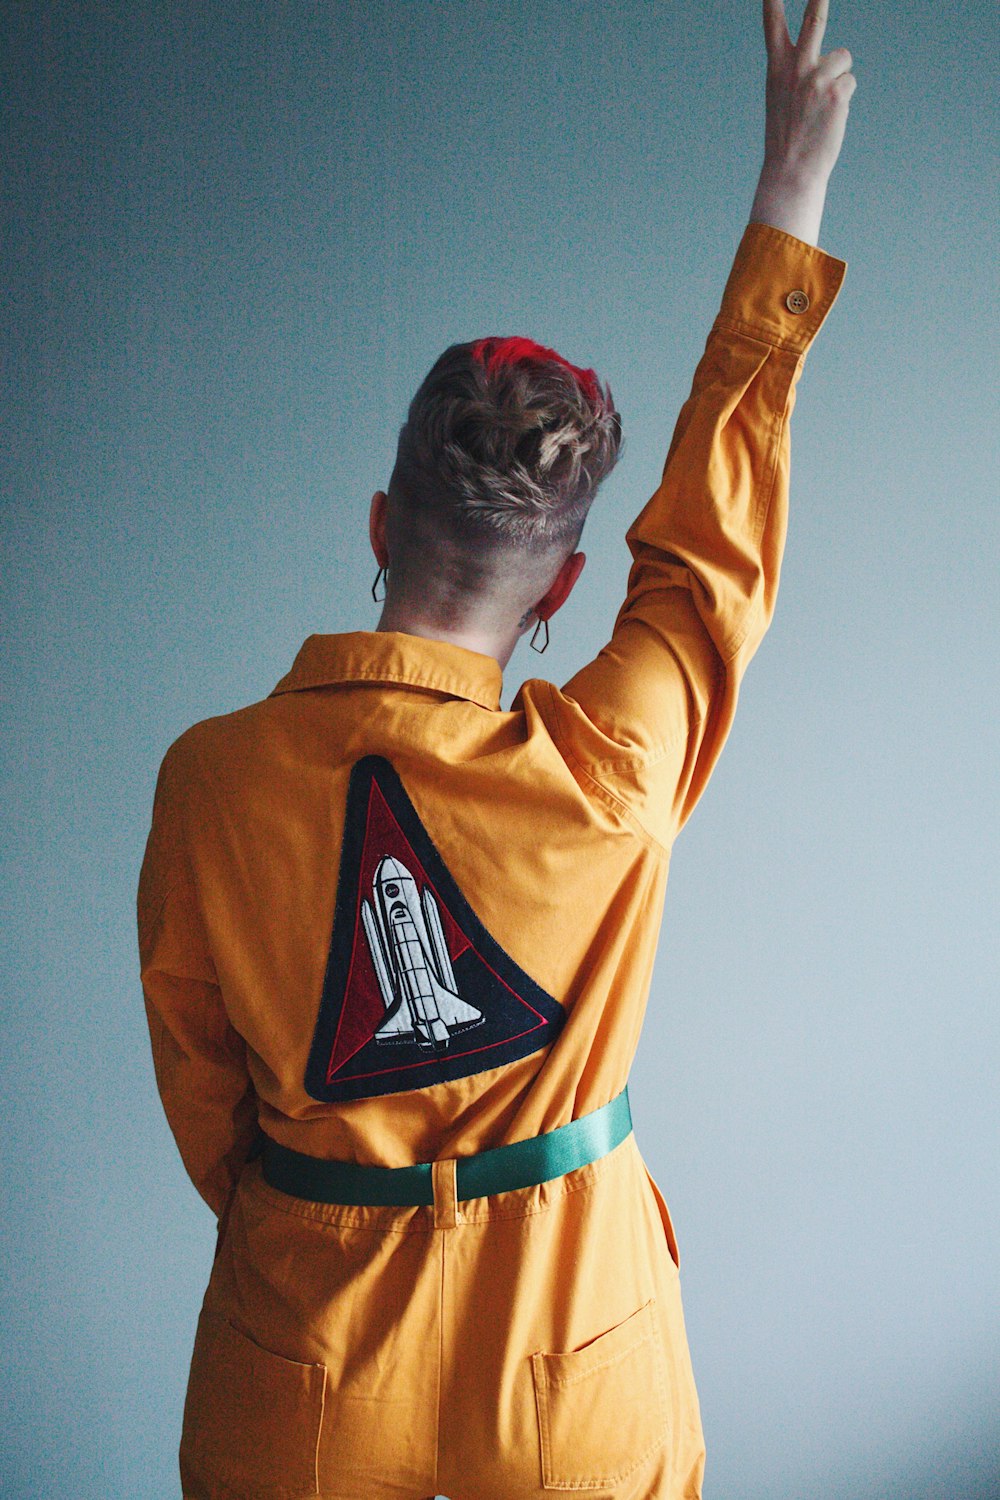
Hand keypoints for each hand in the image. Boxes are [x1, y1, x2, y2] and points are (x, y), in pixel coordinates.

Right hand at [760, 0, 856, 187]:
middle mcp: (796, 68)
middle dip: (819, 0)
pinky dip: (843, 97)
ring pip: (843, 57)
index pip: (773, 24)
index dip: (774, 1)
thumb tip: (831, 60)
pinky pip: (849, 81)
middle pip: (814, 20)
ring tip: (823, 104)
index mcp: (777, 67)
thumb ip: (797, 71)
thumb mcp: (782, 97)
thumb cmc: (787, 135)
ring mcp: (817, 78)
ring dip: (839, 76)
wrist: (791, 170)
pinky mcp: (837, 92)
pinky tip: (829, 116)